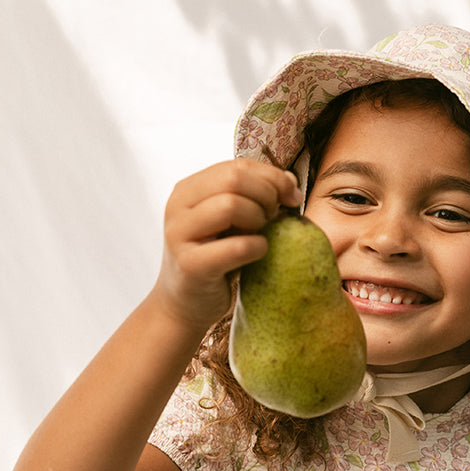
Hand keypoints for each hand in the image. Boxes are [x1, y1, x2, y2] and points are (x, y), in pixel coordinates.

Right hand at [154, 159, 302, 331]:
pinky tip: (257, 254)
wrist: (185, 305)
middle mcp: (178, 206)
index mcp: (189, 189)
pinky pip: (236, 246)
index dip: (272, 177)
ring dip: (258, 220)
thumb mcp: (234, 224)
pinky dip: (256, 248)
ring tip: (260, 235)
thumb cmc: (215, 261)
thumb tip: (290, 180)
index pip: (237, 165)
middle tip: (274, 218)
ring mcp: (179, 234)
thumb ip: (255, 198)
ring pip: (230, 205)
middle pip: (234, 178)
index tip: (291, 197)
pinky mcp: (190, 264)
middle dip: (266, 195)